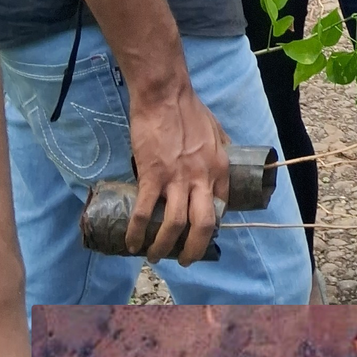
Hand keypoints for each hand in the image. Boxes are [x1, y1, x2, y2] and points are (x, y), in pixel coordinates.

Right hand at [125, 77, 230, 267]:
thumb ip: (221, 148)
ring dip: (163, 246)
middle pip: (203, 225)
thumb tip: (224, 160)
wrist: (165, 95)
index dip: (211, 227)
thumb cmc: (190, 109)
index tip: (201, 236)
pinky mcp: (151, 176)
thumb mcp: (217, 130)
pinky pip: (144, 213)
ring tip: (155, 256)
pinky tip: (132, 243)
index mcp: (219, 168)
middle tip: (184, 260)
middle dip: (194, 249)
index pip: (221, 207)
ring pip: (174, 226)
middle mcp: (202, 178)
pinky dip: (137, 232)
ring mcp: (177, 179)